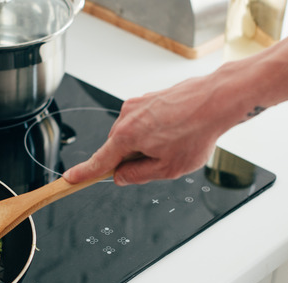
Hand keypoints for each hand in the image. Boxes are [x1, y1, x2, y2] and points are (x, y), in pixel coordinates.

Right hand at [63, 75, 244, 185]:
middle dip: (133, 159)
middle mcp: (126, 116)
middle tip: (162, 161)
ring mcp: (138, 104)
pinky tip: (178, 131)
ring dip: (147, 144)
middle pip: (118, 148)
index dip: (83, 173)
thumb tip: (121, 176)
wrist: (217, 100)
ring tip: (175, 143)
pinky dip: (156, 131)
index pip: (99, 161)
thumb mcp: (167, 168)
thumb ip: (138, 175)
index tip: (70, 179)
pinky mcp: (149, 98)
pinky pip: (144, 122)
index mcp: (126, 136)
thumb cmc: (196, 132)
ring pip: (133, 135)